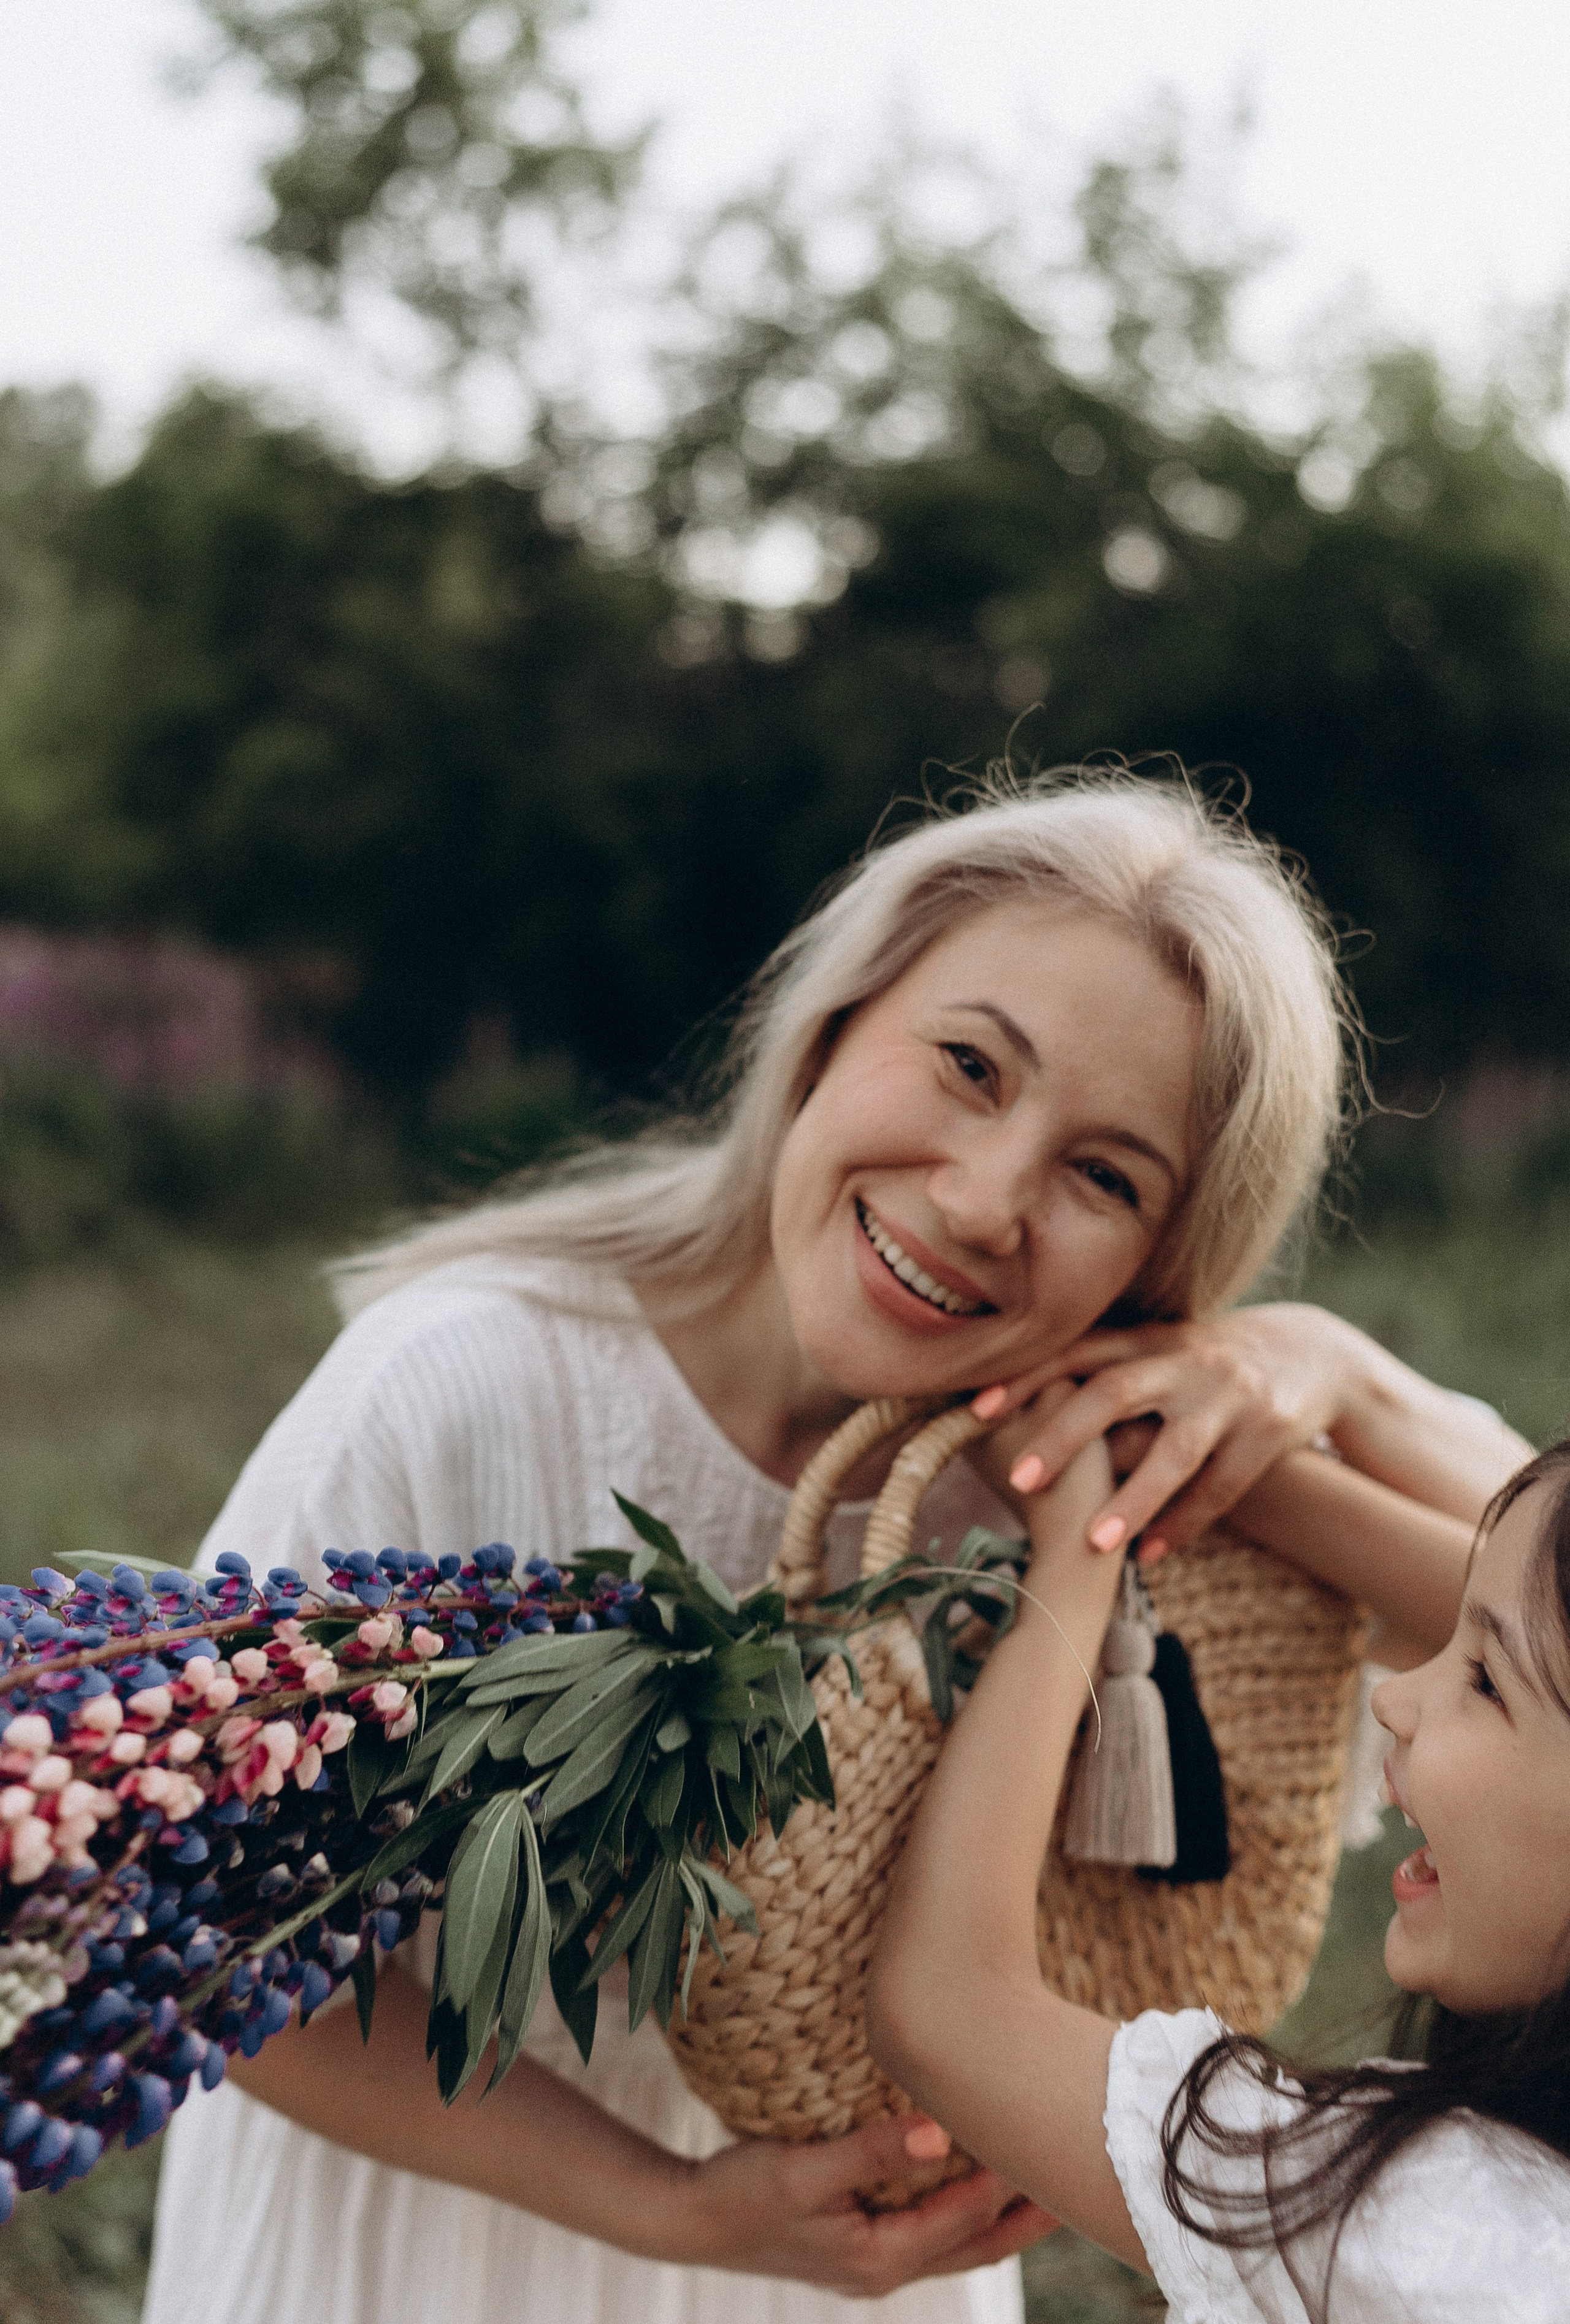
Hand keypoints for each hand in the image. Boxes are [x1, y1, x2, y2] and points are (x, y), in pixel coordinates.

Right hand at [682, 2114, 1055, 2292]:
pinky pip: (930, 2232)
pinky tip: (972, 2181)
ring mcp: (873, 2260)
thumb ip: (868, 2152)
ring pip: (958, 2243)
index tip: (1043, 2141)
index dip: (1007, 2183)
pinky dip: (963, 2210)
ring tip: (1045, 2184)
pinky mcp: (861, 2243)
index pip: (966, 2221)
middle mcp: (885, 2267)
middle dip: (1028, 2217)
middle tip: (1081, 2181)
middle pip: (977, 2246)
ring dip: (1002, 2217)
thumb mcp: (801, 2169)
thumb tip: (935, 2132)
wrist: (689, 2221)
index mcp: (880, 2256)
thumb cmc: (740, 2192)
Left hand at [969, 1304, 1372, 1561]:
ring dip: (1133, 1498)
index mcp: (1149, 1338)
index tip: (977, 1410)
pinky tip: (1148, 1555)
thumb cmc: (1212, 1362)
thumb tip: (1020, 1403)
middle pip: (1115, 1393)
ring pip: (1175, 1451)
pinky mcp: (1268, 1432)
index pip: (1077, 1352)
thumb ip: (1107, 1369)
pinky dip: (1183, 1523)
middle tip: (1021, 1481)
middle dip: (1066, 1437)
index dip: (1026, 1378)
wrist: (1317, 1351)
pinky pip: (1221, 1487)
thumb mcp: (1164, 1350)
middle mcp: (1185, 1360)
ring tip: (1095, 1542)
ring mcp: (1229, 1397)